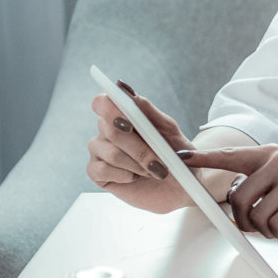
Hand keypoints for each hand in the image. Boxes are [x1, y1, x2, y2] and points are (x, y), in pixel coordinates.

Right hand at [87, 81, 195, 213]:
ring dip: (137, 164)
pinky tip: (135, 177)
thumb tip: (128, 92)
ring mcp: (99, 151)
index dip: (112, 111)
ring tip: (153, 171)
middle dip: (140, 149)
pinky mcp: (96, 172)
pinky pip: (101, 170)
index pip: (102, 103)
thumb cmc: (176, 155)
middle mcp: (106, 130)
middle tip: (160, 163)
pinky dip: (125, 175)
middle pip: (110, 130)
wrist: (182, 185)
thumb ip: (149, 112)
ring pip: (111, 153)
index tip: (130, 124)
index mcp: (123, 115)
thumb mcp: (170, 132)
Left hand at [180, 145, 277, 237]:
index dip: (204, 158)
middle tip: (260, 226)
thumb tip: (232, 197)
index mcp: (271, 155)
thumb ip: (259, 182)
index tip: (183, 158)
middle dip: (245, 221)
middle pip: (238, 198)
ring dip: (265, 230)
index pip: (231, 156)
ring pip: (256, 215)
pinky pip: (275, 224)